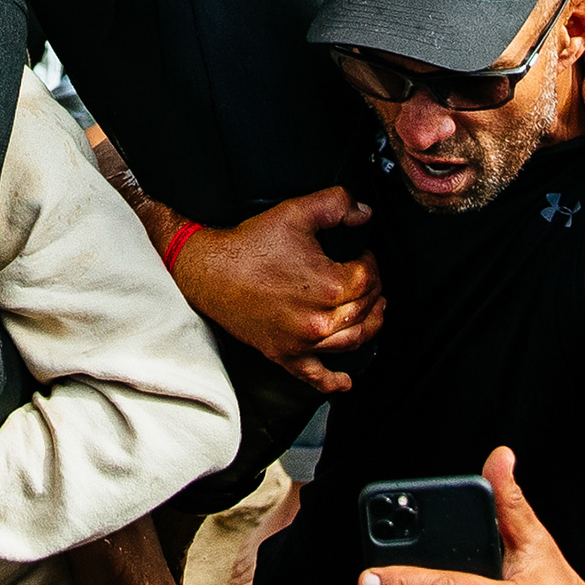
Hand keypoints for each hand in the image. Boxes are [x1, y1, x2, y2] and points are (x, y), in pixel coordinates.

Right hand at [167, 185, 384, 394]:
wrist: (210, 271)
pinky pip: (315, 376)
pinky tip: (346, 381)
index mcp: (329, 285)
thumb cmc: (250, 244)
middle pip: (365, 310)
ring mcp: (303, 342)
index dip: (372, 264)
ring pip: (352, 341)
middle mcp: (320, 320)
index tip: (364, 255)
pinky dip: (334, 381)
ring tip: (374, 312)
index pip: (369, 279)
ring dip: (369, 326)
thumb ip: (337, 203)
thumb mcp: (296, 211)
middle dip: (373, 292)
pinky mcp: (284, 355)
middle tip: (370, 279)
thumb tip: (365, 213)